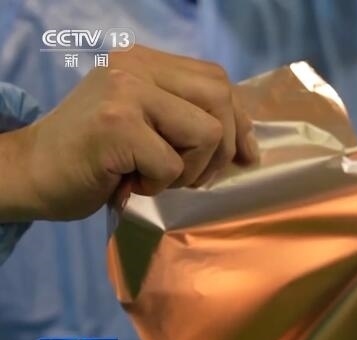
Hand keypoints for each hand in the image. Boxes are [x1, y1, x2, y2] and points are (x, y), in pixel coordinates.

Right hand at [0, 45, 254, 221]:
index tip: (244, 156)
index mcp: (146, 61)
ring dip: (190, 170)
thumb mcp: (147, 125)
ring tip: (155, 176)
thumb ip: (188, 118)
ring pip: (207, 133)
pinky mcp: (116, 124)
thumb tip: (249, 144)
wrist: (31, 172)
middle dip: (222, 149)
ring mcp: (125, 92)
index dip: (239, 121)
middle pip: (221, 100)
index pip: (218, 81)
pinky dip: (159, 184)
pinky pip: (172, 163)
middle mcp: (136, 66)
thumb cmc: (95, 157)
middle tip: (192, 176)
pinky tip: (131, 183)